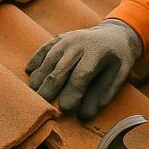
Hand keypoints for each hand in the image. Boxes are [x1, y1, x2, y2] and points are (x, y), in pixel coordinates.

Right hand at [26, 19, 142, 120]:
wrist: (116, 33)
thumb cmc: (118, 60)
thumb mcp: (118, 76)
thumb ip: (102, 95)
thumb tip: (84, 116)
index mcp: (96, 52)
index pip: (81, 75)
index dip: (72, 93)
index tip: (65, 110)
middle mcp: (79, 43)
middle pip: (60, 69)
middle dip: (50, 90)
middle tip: (41, 107)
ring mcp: (67, 39)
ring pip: (48, 61)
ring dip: (39, 79)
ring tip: (33, 96)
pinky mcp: (58, 38)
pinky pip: (43, 50)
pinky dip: (35, 61)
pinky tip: (29, 73)